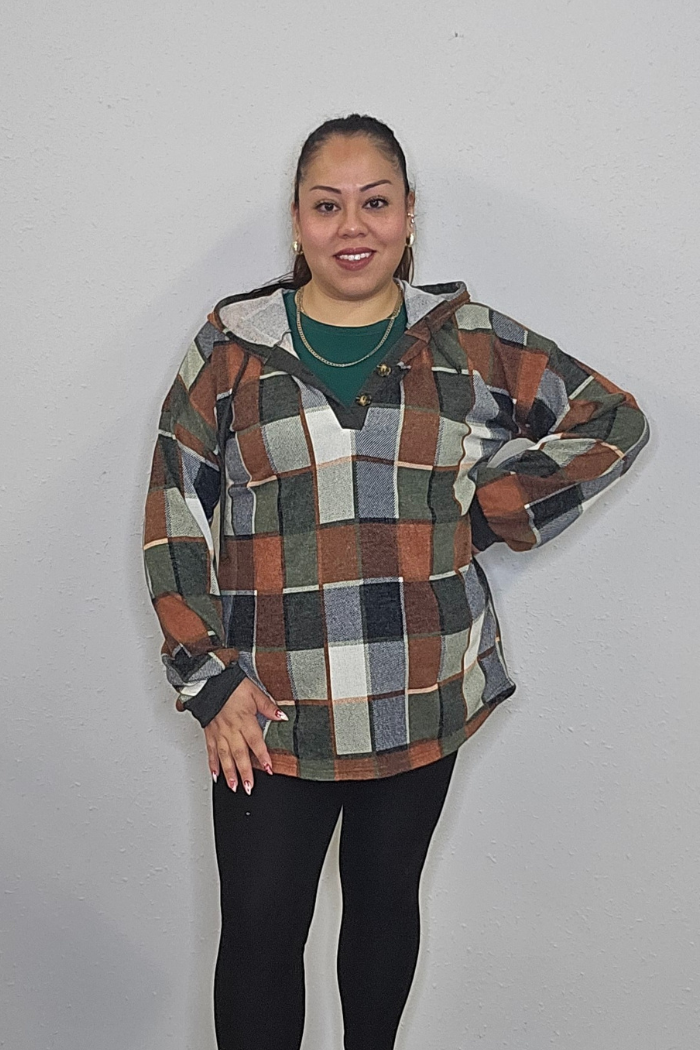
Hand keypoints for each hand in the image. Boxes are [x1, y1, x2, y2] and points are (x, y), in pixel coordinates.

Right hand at [203, 678, 287, 794]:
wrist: (209, 680)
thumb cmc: (232, 685)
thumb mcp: (255, 692)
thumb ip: (268, 706)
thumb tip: (282, 716)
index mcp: (244, 720)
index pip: (255, 742)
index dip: (262, 756)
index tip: (269, 769)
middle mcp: (231, 729)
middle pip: (239, 754)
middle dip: (244, 772)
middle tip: (249, 787)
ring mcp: (219, 733)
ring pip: (224, 757)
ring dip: (229, 773)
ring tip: (234, 787)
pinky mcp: (209, 733)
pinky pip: (210, 751)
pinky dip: (212, 764)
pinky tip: (216, 775)